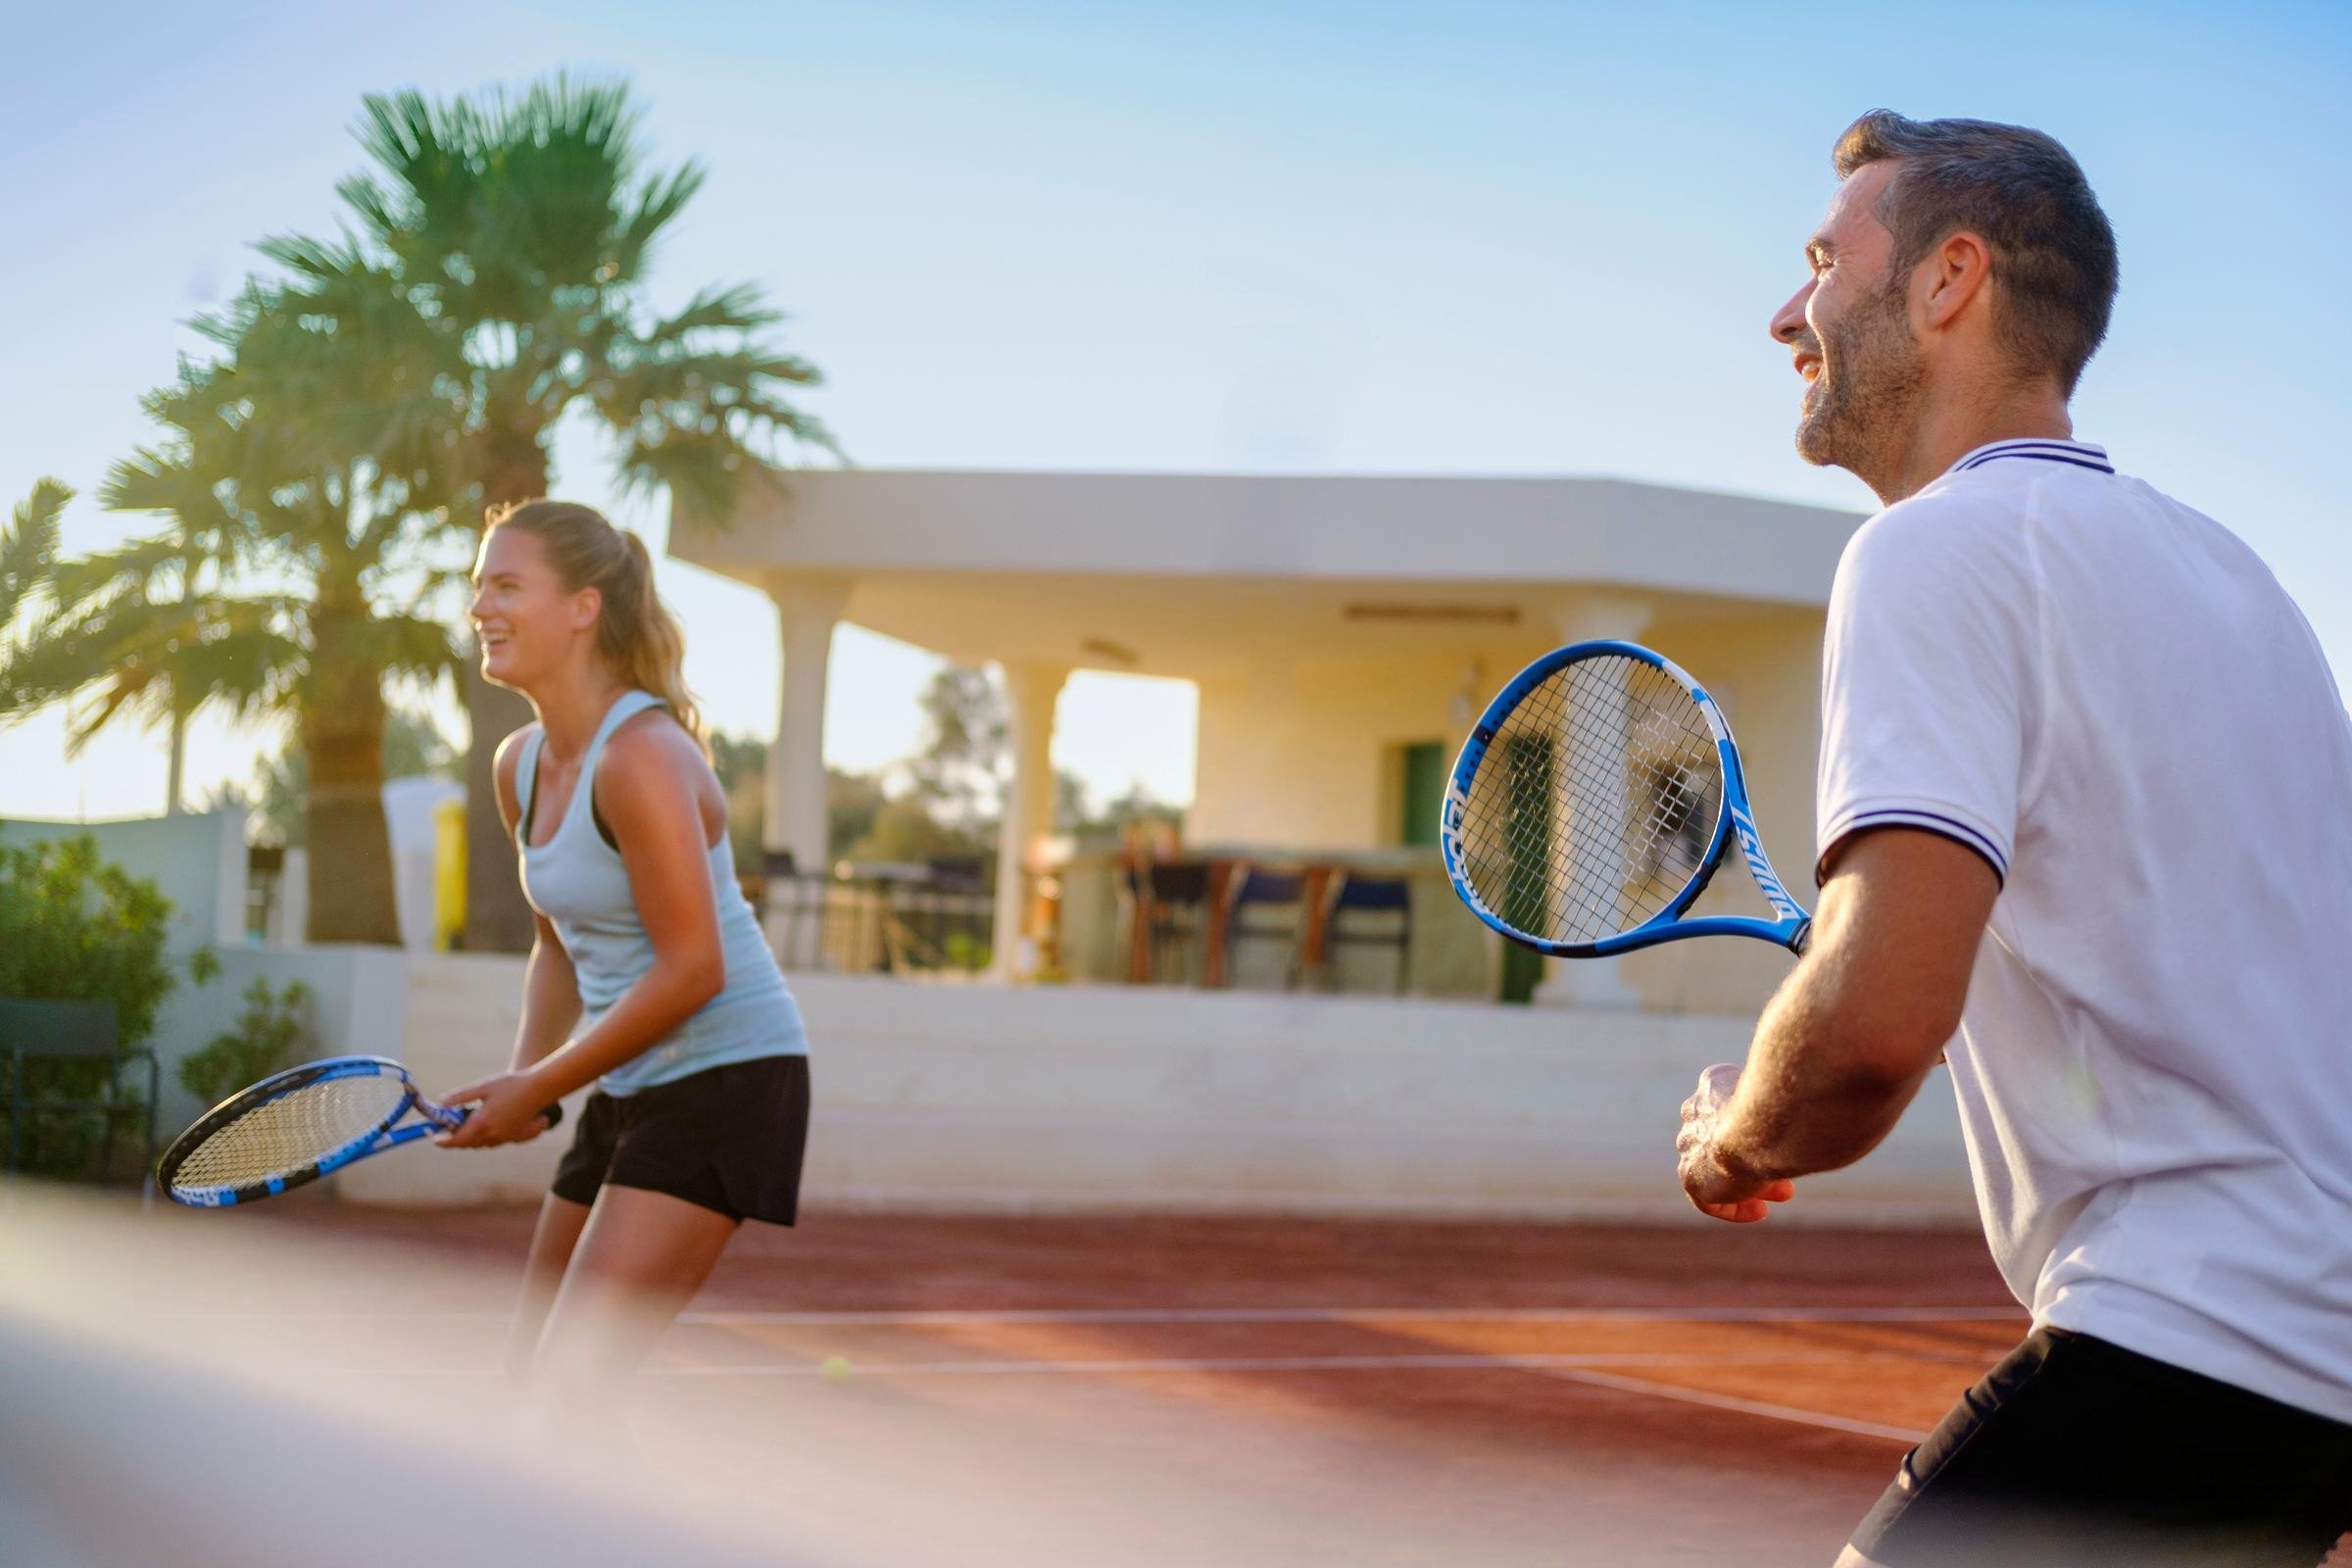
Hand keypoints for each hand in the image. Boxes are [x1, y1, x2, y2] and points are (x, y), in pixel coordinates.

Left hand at [434, 1070, 557, 1149]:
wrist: (539, 1088)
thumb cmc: (511, 1084)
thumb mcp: (483, 1087)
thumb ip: (460, 1096)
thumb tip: (441, 1103)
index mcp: (483, 1123)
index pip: (457, 1140)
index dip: (443, 1141)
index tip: (434, 1138)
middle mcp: (493, 1134)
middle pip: (467, 1144)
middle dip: (455, 1139)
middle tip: (447, 1128)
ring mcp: (504, 1137)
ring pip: (480, 1144)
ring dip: (469, 1138)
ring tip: (465, 1125)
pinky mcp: (514, 1136)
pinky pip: (493, 1142)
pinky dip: (483, 1137)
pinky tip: (484, 1125)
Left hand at [1677, 1063, 1795, 1223]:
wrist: (1760, 1126)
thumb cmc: (1784, 1103)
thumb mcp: (1788, 1088)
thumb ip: (1789, 1094)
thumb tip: (1811, 1098)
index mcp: (1711, 1088)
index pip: (1727, 1109)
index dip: (1755, 1128)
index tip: (1780, 1141)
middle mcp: (1695, 1115)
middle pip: (1723, 1142)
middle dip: (1754, 1156)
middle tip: (1787, 1168)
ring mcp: (1691, 1147)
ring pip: (1718, 1169)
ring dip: (1750, 1181)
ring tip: (1784, 1193)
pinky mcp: (1692, 1178)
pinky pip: (1707, 1199)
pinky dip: (1734, 1206)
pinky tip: (1759, 1211)